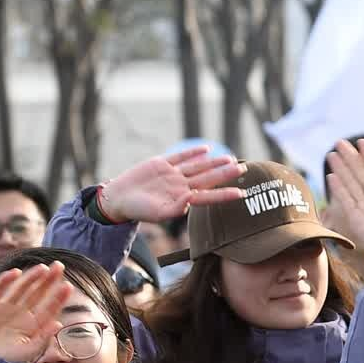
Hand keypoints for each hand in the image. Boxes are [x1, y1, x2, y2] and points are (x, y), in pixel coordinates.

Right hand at [0, 263, 72, 362]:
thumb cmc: (10, 356)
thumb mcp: (30, 350)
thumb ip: (44, 337)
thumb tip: (59, 324)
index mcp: (35, 321)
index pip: (49, 306)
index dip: (58, 296)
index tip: (68, 286)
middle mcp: (22, 310)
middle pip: (38, 292)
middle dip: (48, 280)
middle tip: (59, 266)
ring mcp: (6, 305)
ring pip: (21, 287)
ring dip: (31, 277)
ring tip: (42, 268)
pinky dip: (5, 280)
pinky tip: (15, 272)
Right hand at [98, 146, 244, 224]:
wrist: (120, 198)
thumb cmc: (139, 210)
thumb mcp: (158, 213)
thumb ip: (176, 207)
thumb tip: (192, 199)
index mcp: (183, 200)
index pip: (209, 196)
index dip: (225, 195)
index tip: (241, 193)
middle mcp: (181, 186)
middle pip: (208, 179)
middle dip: (226, 174)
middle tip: (244, 168)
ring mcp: (173, 175)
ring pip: (198, 167)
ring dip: (214, 163)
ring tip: (230, 158)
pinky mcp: (162, 164)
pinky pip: (180, 157)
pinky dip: (192, 152)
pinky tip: (206, 149)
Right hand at [325, 139, 363, 276]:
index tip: (362, 142)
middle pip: (360, 173)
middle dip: (351, 158)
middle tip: (340, 142)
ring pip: (351, 184)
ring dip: (341, 169)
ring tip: (332, 154)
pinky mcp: (357, 219)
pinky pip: (346, 201)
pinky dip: (339, 189)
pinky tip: (332, 176)